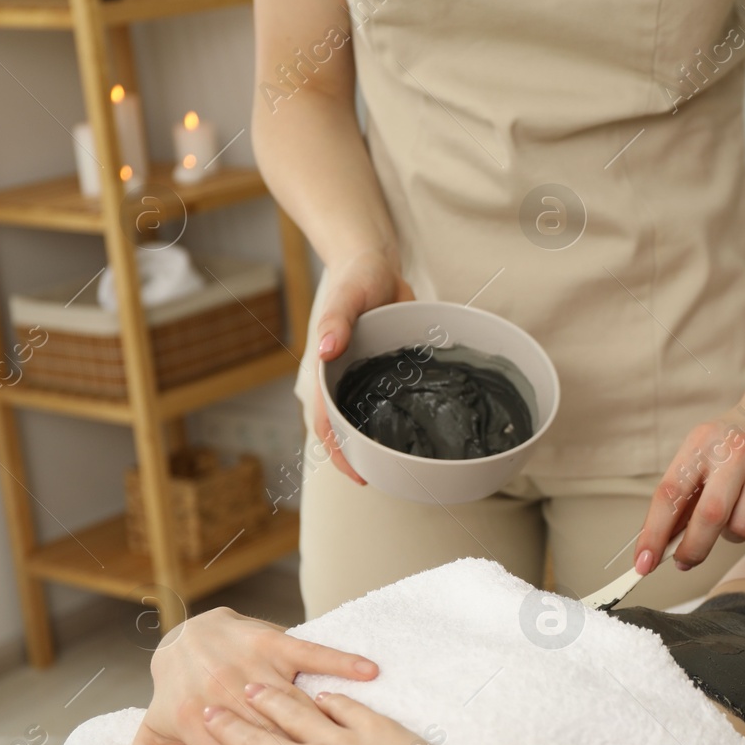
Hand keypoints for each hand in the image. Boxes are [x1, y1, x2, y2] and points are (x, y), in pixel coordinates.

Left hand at [82, 608, 378, 744]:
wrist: (186, 633)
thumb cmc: (176, 695)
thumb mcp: (154, 735)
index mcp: (194, 722)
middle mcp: (222, 693)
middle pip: (267, 739)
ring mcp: (250, 665)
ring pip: (293, 704)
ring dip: (323, 725)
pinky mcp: (275, 640)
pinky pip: (312, 652)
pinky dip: (340, 662)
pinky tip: (370, 673)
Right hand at [175, 685, 483, 744]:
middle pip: (255, 743)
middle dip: (228, 729)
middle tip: (208, 709)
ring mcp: (342, 742)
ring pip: (296, 714)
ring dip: (271, 701)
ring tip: (252, 687)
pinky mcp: (379, 729)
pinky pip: (347, 707)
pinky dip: (330, 699)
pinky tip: (324, 694)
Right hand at [314, 248, 414, 483]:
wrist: (375, 264)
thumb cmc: (357, 278)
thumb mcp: (347, 295)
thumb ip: (336, 319)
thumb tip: (326, 349)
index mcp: (325, 369)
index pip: (325, 421)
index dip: (338, 451)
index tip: (358, 475)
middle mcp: (342, 379)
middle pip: (343, 429)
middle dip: (360, 458)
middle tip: (390, 480)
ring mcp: (363, 378)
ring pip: (366, 420)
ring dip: (378, 444)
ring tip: (405, 468)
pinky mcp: (383, 371)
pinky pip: (388, 402)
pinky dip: (397, 420)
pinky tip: (419, 434)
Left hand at [635, 412, 744, 573]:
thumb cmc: (731, 444)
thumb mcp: (699, 455)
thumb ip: (681, 497)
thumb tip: (659, 547)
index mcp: (702, 443)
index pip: (670, 493)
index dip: (653, 533)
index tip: (643, 563)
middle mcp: (737, 451)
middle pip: (709, 517)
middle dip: (692, 549)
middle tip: (684, 561)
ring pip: (742, 530)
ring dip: (731, 535)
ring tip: (734, 513)